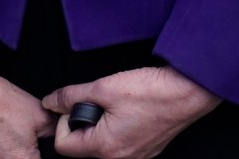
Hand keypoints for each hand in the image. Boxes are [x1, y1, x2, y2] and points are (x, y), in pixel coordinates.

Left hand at [44, 66, 220, 157]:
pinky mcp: (147, 150)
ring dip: (99, 126)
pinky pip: (120, 144)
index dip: (63, 122)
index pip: (64, 146)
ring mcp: (136, 156)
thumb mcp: (103, 87)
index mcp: (106, 147)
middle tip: (95, 102)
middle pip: (83, 147)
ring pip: (102, 145)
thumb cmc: (150, 91)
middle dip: (82, 124)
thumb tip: (50, 101)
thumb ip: (71, 96)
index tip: (74, 105)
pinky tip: (127, 111)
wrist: (188, 93)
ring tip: (112, 105)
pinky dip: (116, 128)